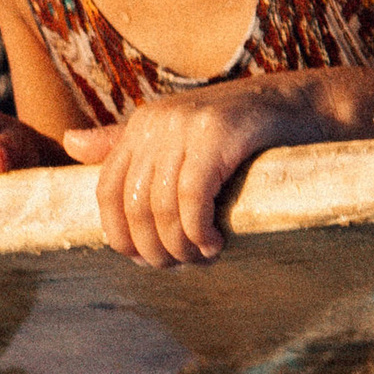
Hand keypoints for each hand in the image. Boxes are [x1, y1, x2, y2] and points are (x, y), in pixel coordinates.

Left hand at [62, 82, 318, 267]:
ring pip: (161, 208)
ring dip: (180, 246)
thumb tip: (69, 143)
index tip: (147, 260)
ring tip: (203, 257)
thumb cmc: (243, 133)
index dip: (120, 235)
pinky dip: (199, 231)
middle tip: (181, 265)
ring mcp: (185, 126)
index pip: (106, 193)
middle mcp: (156, 122)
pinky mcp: (217, 135)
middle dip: (154, 248)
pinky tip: (215, 244)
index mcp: (141, 125)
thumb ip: (125, 144)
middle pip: (133, 206)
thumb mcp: (179, 139)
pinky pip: (191, 198)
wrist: (304, 107)